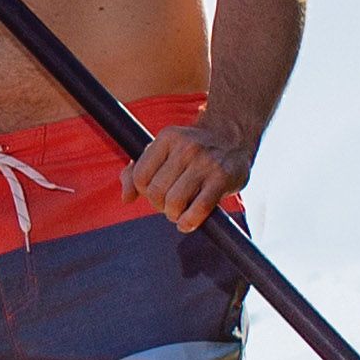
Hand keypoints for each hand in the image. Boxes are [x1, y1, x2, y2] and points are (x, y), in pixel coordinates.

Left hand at [126, 112, 252, 232]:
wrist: (232, 137)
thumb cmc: (191, 148)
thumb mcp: (162, 149)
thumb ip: (138, 169)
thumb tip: (126, 197)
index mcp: (167, 137)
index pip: (140, 176)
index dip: (143, 192)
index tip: (155, 193)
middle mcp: (186, 147)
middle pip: (156, 191)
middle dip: (159, 205)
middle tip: (169, 204)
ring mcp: (205, 163)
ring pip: (175, 202)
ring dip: (173, 215)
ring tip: (179, 212)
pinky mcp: (222, 179)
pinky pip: (198, 209)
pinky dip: (189, 222)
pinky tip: (187, 223)